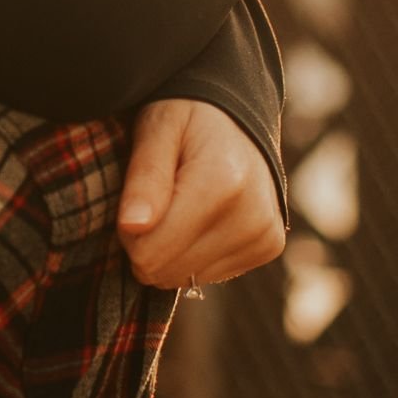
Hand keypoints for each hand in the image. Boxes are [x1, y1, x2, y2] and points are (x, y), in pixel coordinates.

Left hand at [118, 99, 286, 289]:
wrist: (239, 119)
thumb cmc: (188, 118)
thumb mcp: (157, 130)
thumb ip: (145, 177)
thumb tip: (132, 226)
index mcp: (222, 183)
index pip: (150, 251)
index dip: (129, 230)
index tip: (136, 200)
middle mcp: (252, 216)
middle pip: (166, 271)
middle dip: (149, 243)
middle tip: (156, 204)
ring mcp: (265, 235)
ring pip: (185, 279)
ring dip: (171, 250)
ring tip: (181, 207)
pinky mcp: (269, 247)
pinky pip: (208, 276)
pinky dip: (195, 254)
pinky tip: (202, 220)